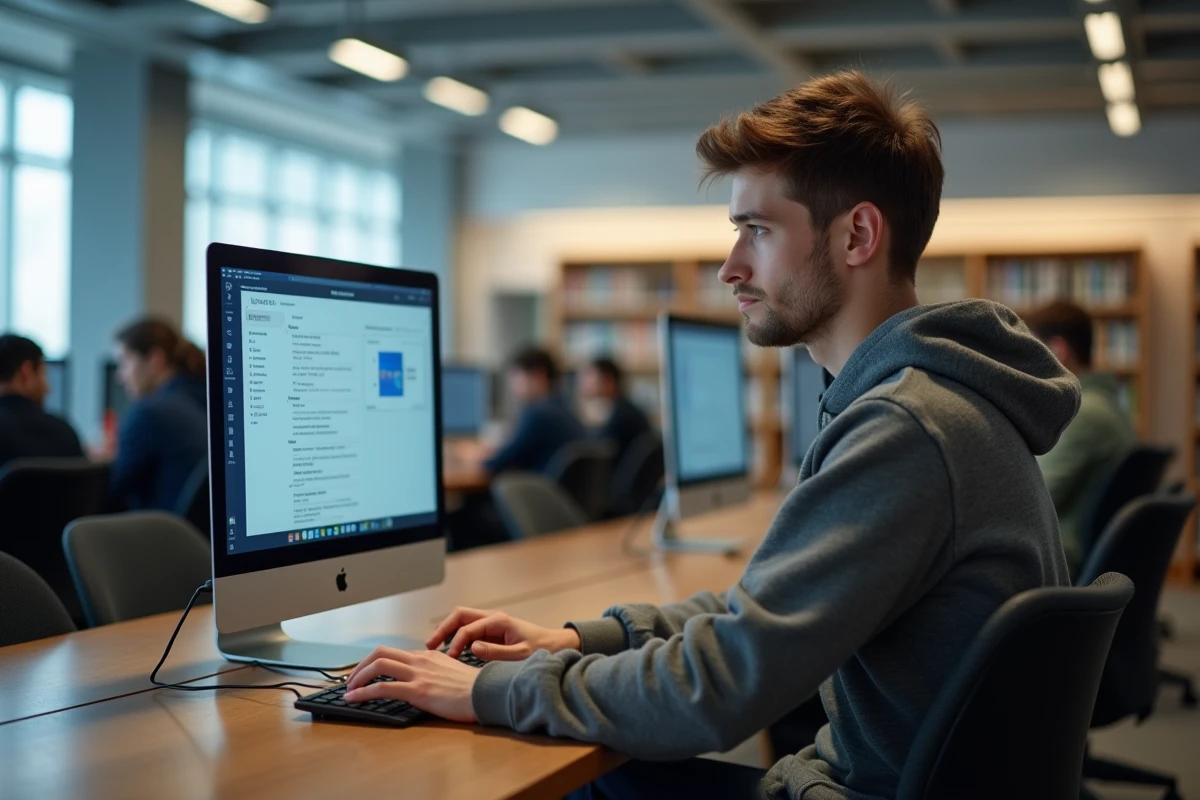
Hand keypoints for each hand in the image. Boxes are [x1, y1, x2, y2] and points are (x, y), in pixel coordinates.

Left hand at [343, 647, 479, 722]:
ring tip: (348, 689)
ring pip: (378, 666)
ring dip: (357, 677)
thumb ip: (435, 672)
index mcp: (429, 655)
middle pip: (380, 653)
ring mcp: (418, 674)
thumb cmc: (474, 689)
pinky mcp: (417, 691)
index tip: (366, 673)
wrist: (487, 694)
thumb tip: (424, 680)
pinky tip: (353, 699)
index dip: (375, 663)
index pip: (394, 653)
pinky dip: (363, 693)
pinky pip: (382, 688)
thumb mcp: (453, 672)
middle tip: (351, 679)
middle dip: (360, 666)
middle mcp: (421, 660)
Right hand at [426, 607, 580, 661]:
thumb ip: (496, 652)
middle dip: (443, 629)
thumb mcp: (520, 655)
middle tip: (430, 646)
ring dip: (447, 631)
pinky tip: (449, 650)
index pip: (468, 628)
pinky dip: (456, 636)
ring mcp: (491, 624)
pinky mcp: (492, 632)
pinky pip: (468, 630)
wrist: (557, 646)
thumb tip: (472, 648)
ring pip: (462, 621)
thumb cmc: (542, 650)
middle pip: (460, 616)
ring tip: (434, 647)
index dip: (455, 643)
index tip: (448, 659)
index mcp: (498, 621)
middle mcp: (493, 618)